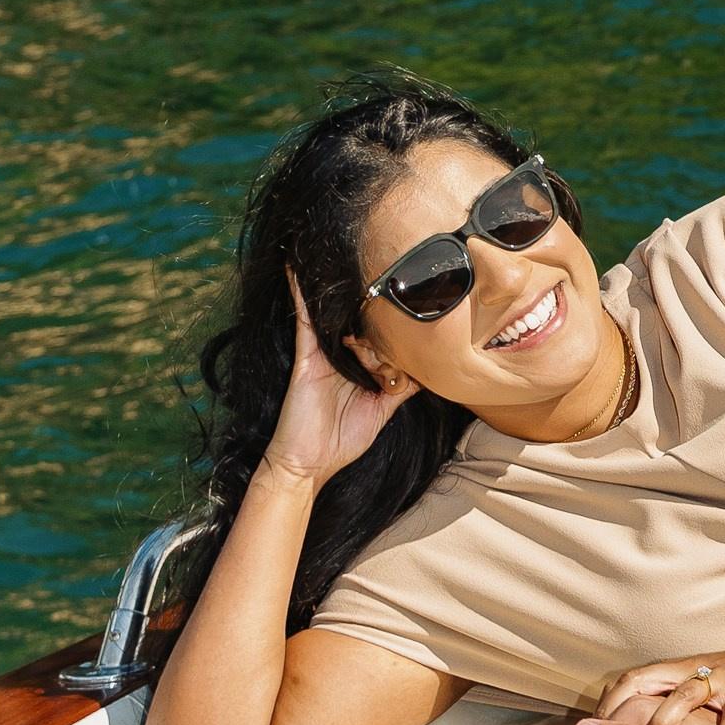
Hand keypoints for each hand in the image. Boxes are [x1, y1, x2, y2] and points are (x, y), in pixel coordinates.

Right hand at [265, 290, 417, 489]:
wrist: (309, 464)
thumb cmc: (342, 441)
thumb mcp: (381, 411)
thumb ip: (401, 388)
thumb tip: (427, 372)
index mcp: (359, 365)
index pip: (380, 336)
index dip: (397, 335)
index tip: (416, 324)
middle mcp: (341, 355)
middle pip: (365, 323)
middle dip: (381, 320)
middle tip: (390, 318)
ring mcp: (323, 353)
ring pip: (339, 316)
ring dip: (348, 298)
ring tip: (354, 261)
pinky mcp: (306, 356)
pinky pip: (304, 320)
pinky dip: (300, 294)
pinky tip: (297, 270)